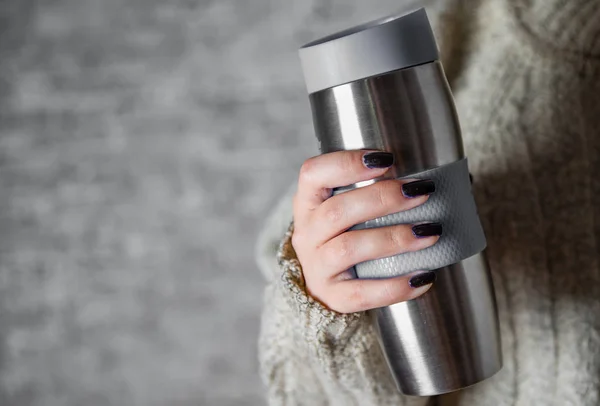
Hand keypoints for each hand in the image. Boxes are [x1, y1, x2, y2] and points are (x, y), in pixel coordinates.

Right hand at [292, 150, 440, 313]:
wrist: (323, 286)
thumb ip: (372, 190)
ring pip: (348, 249)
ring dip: (393, 238)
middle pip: (337, 212)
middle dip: (383, 199)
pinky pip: (362, 293)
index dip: (345, 163)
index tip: (386, 158)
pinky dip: (395, 286)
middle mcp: (306, 233)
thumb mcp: (343, 209)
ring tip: (430, 232)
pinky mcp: (333, 297)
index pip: (313, 174)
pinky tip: (423, 277)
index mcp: (308, 203)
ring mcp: (316, 267)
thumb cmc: (344, 235)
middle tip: (421, 192)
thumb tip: (433, 177)